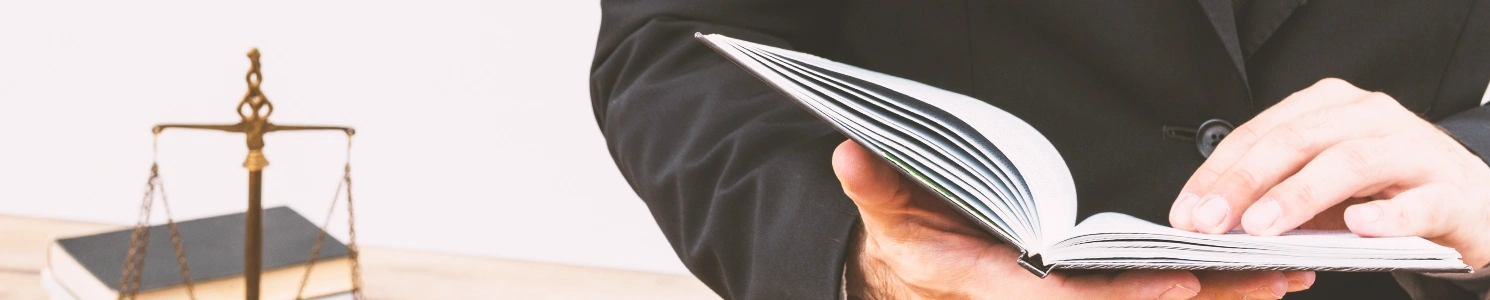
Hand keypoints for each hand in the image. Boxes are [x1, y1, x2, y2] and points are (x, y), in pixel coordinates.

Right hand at [834, 140, 1307, 298]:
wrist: (911, 277)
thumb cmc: (904, 244)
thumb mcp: (886, 215)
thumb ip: (874, 187)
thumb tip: (849, 155)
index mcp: (999, 287)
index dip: (1122, 297)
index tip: (1178, 287)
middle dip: (1203, 296)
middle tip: (1271, 280)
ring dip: (1219, 294)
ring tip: (1283, 277)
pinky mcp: (1086, 290)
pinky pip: (1146, 290)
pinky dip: (1200, 285)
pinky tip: (1249, 276)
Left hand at [1168, 78, 1489, 267]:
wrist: (1470, 205)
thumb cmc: (1386, 191)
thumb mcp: (1320, 189)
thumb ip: (1274, 195)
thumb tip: (1213, 220)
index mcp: (1328, 108)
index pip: (1260, 133)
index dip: (1218, 173)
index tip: (1186, 211)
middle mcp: (1368, 117)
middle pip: (1296, 141)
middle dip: (1244, 183)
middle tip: (1211, 221)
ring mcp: (1412, 149)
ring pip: (1349, 162)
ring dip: (1299, 195)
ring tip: (1262, 226)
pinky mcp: (1450, 190)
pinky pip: (1418, 200)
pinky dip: (1386, 214)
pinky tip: (1358, 225)